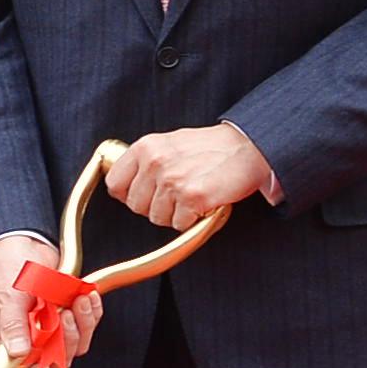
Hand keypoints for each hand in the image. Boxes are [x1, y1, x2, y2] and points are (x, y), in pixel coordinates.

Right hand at [0, 232, 104, 367]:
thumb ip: (12, 324)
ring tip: (76, 300)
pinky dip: (91, 312)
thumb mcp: (7, 295)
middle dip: (65, 339)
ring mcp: (53, 330)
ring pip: (76, 345)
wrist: (26, 246)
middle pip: (55, 361)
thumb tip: (17, 353)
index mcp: (8, 340)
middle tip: (62, 314)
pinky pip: (88, 326)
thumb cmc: (10, 270)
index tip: (43, 366)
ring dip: (81, 324)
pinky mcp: (70, 318)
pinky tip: (85, 296)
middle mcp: (32, 340)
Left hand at [106, 122, 269, 229]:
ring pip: (157, 218)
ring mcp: (172, 180)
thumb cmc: (214, 147)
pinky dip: (192, 220)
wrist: (251, 147)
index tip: (142, 197)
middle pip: (136, 206)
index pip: (115, 184)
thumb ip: (147, 160)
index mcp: (146, 147)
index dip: (128, 196)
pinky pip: (179, 224)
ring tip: (192, 198)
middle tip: (176, 198)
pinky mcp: (192, 197)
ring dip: (175, 215)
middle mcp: (155, 162)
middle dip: (155, 207)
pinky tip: (203, 204)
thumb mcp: (171, 143)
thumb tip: (128, 183)